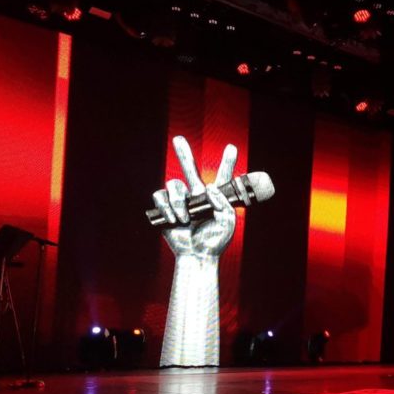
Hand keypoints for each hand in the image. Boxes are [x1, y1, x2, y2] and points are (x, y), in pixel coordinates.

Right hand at [151, 136, 237, 257]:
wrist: (198, 255)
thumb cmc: (215, 240)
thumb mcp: (227, 221)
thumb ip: (222, 202)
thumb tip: (209, 187)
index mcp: (215, 197)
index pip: (222, 177)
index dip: (227, 162)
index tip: (232, 147)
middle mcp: (197, 195)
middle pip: (189, 169)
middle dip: (183, 154)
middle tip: (178, 138)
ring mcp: (181, 201)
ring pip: (174, 185)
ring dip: (179, 202)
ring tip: (184, 218)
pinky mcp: (167, 209)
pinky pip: (161, 197)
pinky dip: (167, 207)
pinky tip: (174, 219)